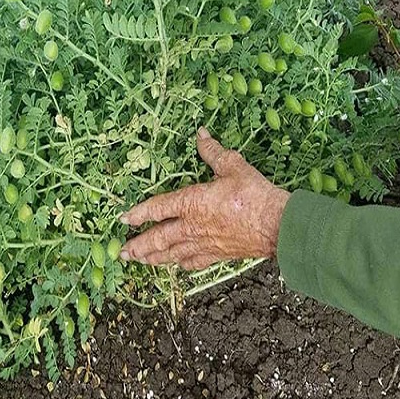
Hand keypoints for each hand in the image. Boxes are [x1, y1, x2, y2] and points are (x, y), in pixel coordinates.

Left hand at [119, 127, 289, 269]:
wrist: (277, 225)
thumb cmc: (254, 195)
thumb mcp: (232, 166)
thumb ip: (213, 152)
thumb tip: (200, 134)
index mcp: (191, 203)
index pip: (157, 208)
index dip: (138, 213)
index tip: (123, 219)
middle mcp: (192, 227)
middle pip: (158, 238)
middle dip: (138, 245)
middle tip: (122, 252)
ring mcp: (204, 243)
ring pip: (172, 254)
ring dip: (153, 258)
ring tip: (139, 261)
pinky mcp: (218, 255)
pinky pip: (194, 262)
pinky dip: (181, 264)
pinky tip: (177, 266)